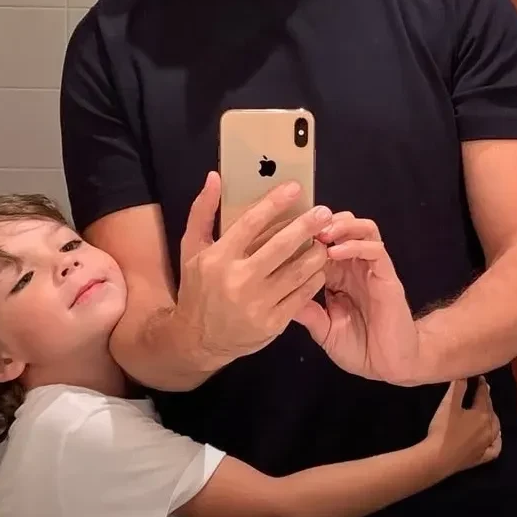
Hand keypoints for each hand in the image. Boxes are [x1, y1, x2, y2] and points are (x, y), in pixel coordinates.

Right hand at [175, 172, 332, 364]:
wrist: (197, 340)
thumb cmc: (198, 288)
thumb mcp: (191, 248)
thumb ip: (202, 211)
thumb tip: (214, 177)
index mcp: (218, 258)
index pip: (251, 223)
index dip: (275, 203)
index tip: (295, 188)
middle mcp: (237, 280)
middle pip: (281, 246)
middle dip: (306, 226)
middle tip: (324, 212)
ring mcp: (257, 304)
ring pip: (297, 272)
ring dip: (316, 253)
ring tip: (326, 239)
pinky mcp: (272, 324)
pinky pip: (301, 296)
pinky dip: (314, 279)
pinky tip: (320, 267)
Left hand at [293, 213, 422, 384]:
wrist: (389, 366)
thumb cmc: (358, 349)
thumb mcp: (324, 331)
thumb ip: (307, 312)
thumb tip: (276, 295)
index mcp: (337, 277)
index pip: (322, 243)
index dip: (306, 235)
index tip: (286, 234)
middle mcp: (354, 267)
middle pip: (344, 226)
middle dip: (325, 221)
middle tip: (306, 228)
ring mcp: (371, 269)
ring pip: (363, 229)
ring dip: (342, 226)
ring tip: (323, 235)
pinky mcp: (386, 276)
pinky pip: (375, 250)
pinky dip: (355, 245)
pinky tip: (336, 253)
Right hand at [424, 378, 501, 478]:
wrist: (439, 458)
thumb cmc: (444, 428)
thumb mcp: (449, 404)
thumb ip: (458, 387)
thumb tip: (465, 373)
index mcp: (481, 414)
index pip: (484, 396)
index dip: (482, 386)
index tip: (480, 378)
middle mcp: (489, 429)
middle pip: (491, 411)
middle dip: (487, 400)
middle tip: (484, 392)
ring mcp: (487, 444)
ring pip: (495, 428)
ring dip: (493, 418)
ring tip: (489, 413)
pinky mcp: (482, 457)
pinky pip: (495, 448)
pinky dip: (497, 440)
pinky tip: (495, 438)